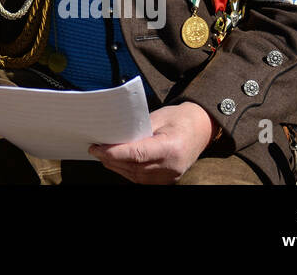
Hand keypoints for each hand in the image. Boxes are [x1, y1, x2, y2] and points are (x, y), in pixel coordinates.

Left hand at [89, 101, 215, 183]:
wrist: (202, 128)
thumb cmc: (180, 119)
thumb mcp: (158, 117)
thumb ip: (137, 129)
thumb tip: (113, 135)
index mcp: (170, 148)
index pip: (136, 154)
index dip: (114, 152)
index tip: (97, 147)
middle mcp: (172, 166)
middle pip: (134, 167)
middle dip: (111, 159)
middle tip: (95, 149)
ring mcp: (171, 176)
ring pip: (136, 176)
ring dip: (117, 167)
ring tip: (102, 155)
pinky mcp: (169, 179)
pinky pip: (143, 179)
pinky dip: (128, 171)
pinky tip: (117, 162)